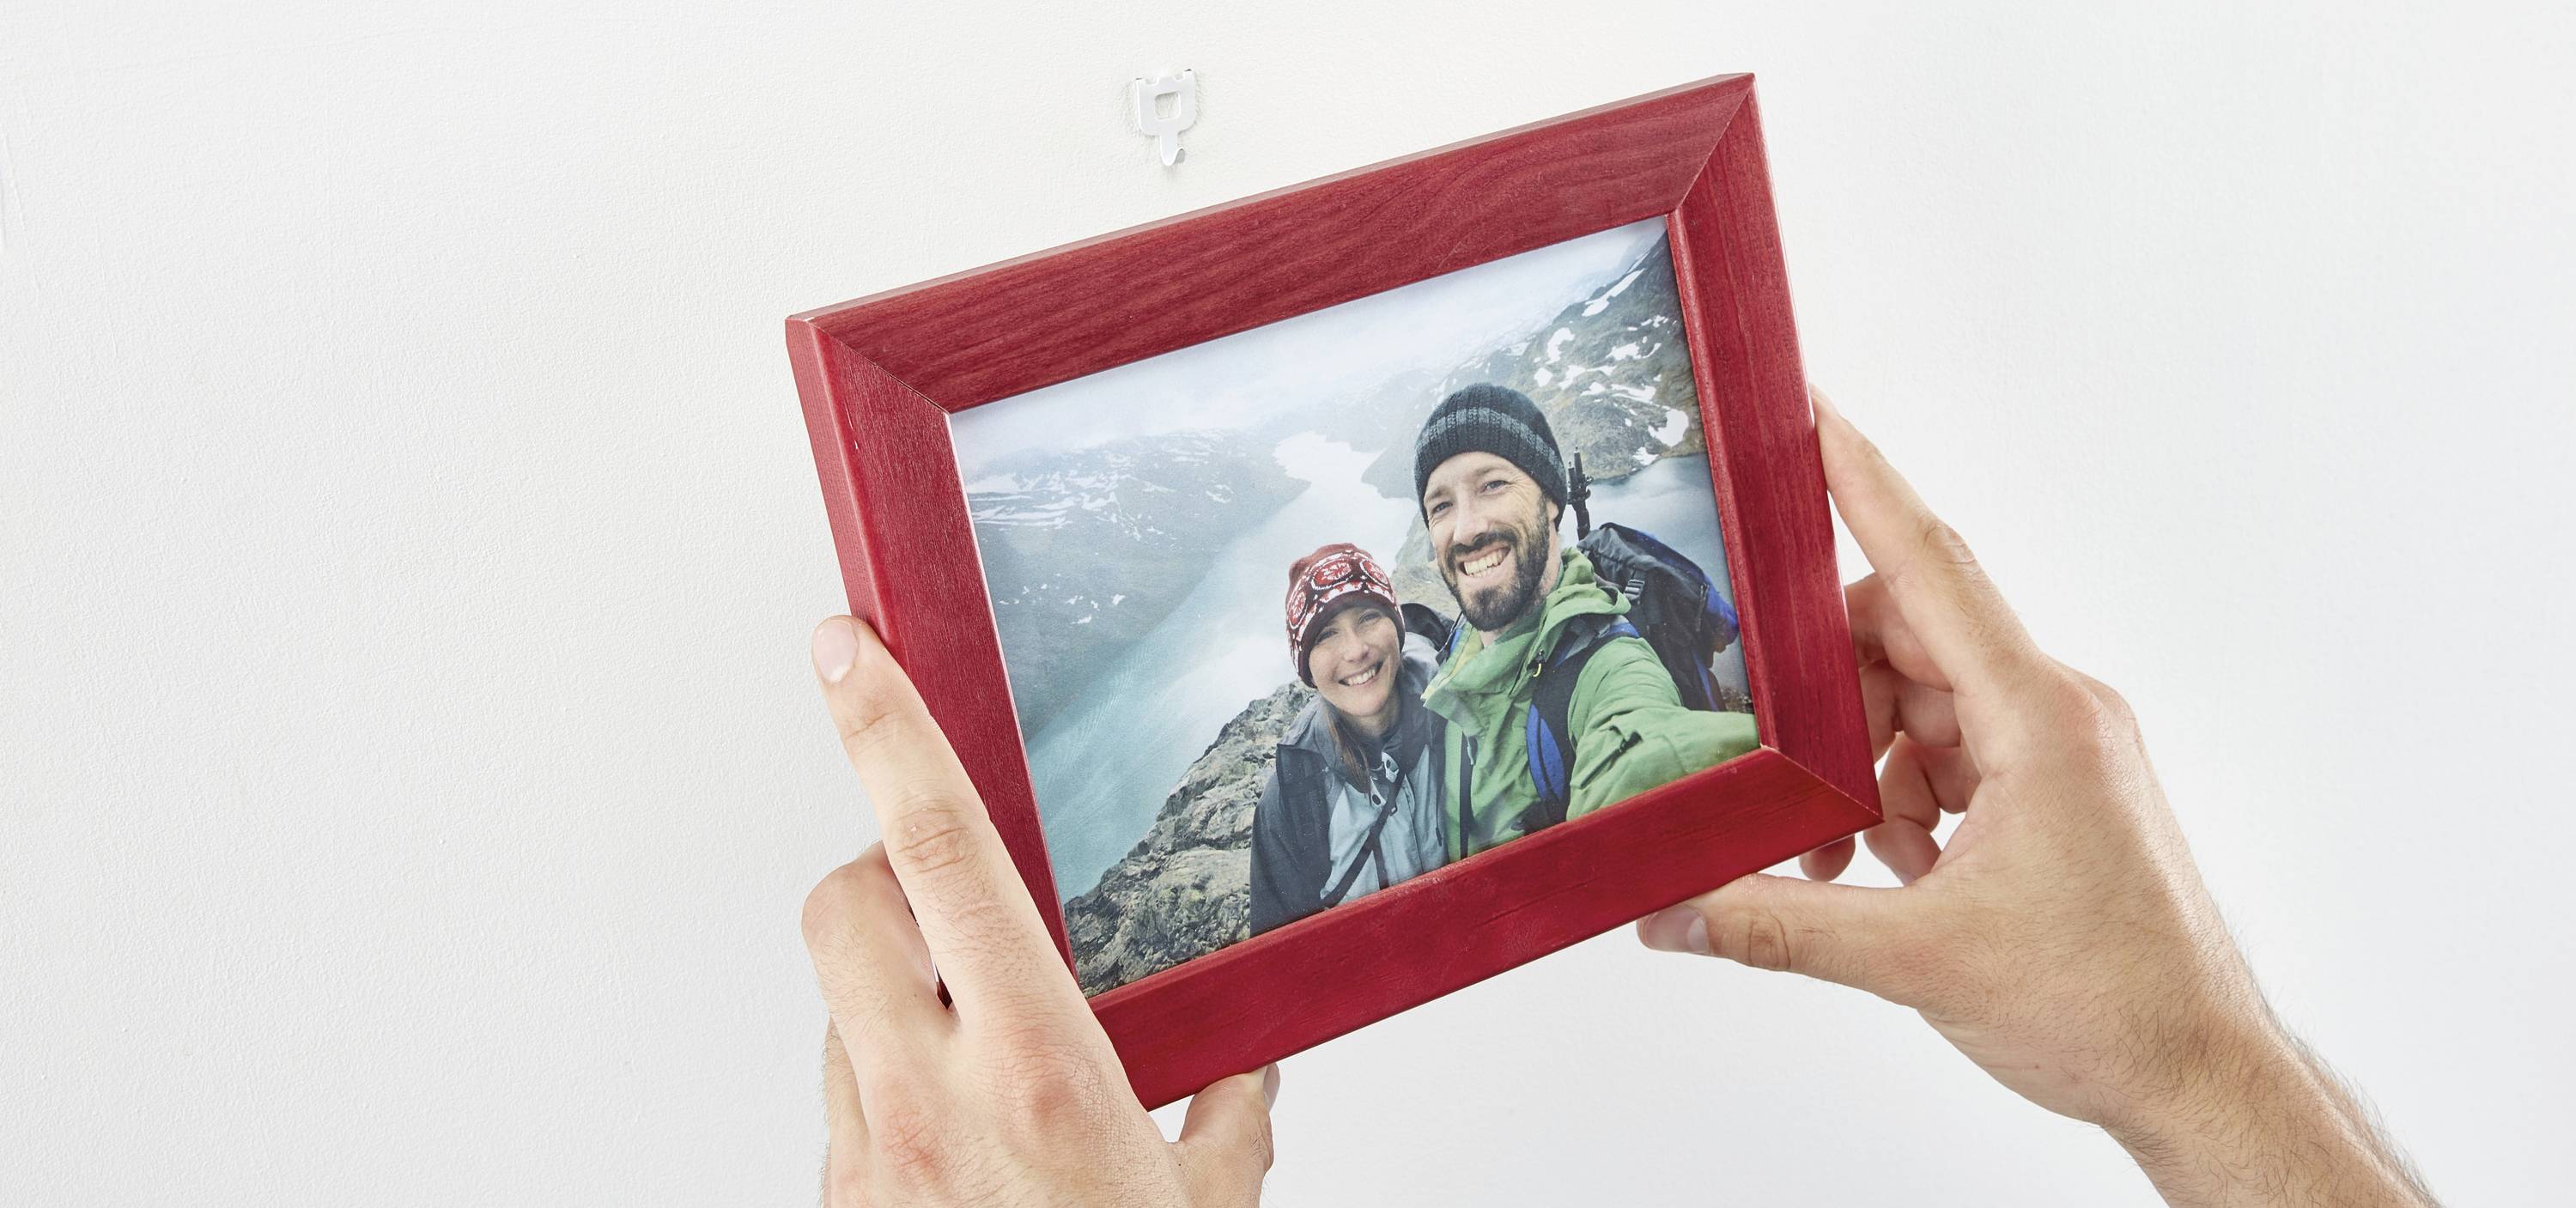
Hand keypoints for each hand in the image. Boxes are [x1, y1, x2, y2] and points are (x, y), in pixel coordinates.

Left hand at [802, 617, 1277, 1206]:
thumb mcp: (1205, 1204)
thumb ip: (1225, 1119)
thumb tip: (1245, 1078)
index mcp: (1037, 1069)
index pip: (941, 849)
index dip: (887, 733)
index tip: (851, 652)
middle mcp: (932, 1101)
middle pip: (845, 907)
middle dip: (876, 873)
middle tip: (940, 904)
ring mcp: (869, 1157)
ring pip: (839, 1015)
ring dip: (897, 1005)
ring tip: (983, 1069)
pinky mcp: (839, 1204)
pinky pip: (845, 1107)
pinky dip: (893, 1093)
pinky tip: (963, 1142)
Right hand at [1637, 391, 2433, 1206]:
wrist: (2203, 1075)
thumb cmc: (2108, 1006)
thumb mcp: (1916, 960)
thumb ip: (1779, 924)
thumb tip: (1670, 911)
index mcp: (2039, 718)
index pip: (1929, 566)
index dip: (1862, 481)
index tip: (1810, 410)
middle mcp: (2059, 711)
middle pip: (1906, 639)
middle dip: (1827, 694)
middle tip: (1774, 760)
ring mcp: (2064, 751)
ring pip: (1925, 702)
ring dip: (1865, 763)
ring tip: (1847, 855)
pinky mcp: (2061, 793)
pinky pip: (1956, 752)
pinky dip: (1905, 795)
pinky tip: (1889, 866)